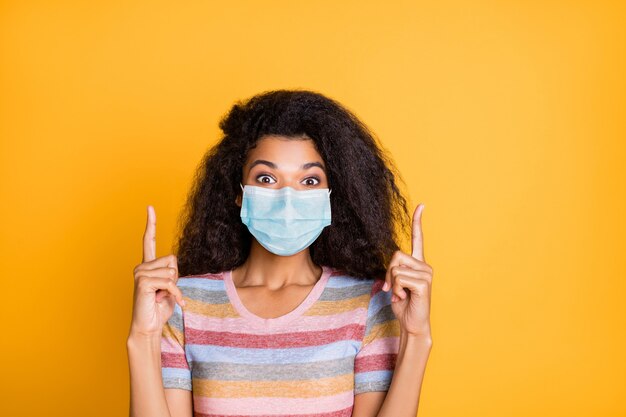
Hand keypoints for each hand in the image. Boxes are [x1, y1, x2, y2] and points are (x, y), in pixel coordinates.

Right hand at [129, 205, 185, 338]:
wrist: (148, 327)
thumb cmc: (159, 308)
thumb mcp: (170, 288)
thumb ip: (172, 275)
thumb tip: (172, 269)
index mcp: (148, 265)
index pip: (148, 240)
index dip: (150, 224)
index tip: (149, 207)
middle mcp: (141, 266)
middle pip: (173, 260)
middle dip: (176, 278)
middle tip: (165, 292)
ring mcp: (140, 274)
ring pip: (173, 272)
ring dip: (175, 288)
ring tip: (163, 298)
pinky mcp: (143, 283)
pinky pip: (170, 283)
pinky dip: (176, 295)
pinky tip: (170, 302)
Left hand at [382, 203, 432, 338]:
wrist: (412, 323)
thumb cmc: (404, 304)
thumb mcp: (396, 284)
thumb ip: (394, 271)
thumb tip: (393, 268)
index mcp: (418, 264)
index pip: (418, 239)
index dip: (418, 222)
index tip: (422, 205)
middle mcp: (424, 265)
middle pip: (396, 255)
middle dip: (389, 272)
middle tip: (393, 288)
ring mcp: (426, 274)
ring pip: (396, 268)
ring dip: (392, 283)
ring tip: (401, 294)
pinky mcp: (425, 283)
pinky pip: (400, 278)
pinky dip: (397, 290)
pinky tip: (405, 298)